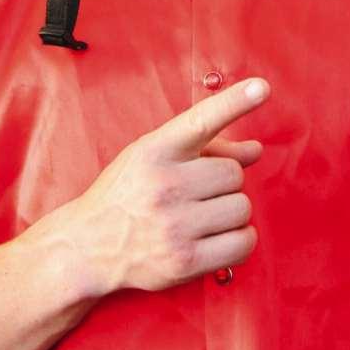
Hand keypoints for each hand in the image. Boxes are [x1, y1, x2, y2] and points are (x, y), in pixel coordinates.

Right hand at [21, 77, 270, 296]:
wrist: (88, 246)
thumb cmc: (127, 195)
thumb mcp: (154, 159)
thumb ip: (206, 150)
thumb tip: (256, 150)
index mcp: (154, 151)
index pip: (201, 120)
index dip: (234, 103)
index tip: (261, 88)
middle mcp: (164, 184)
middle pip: (234, 173)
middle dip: (222, 183)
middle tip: (197, 193)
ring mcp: (174, 225)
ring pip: (242, 207)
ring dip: (229, 212)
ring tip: (201, 217)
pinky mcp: (185, 262)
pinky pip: (243, 243)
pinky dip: (238, 239)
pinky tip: (215, 237)